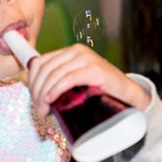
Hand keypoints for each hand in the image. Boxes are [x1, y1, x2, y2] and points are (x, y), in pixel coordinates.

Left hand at [26, 43, 151, 116]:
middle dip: (37, 91)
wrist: (129, 96)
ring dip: (44, 94)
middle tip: (40, 109)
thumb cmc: (101, 92)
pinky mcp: (95, 70)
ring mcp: (86, 59)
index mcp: (70, 52)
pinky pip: (68, 79)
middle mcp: (77, 51)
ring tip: (45, 110)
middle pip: (45, 69)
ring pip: (54, 74)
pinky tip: (51, 100)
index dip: (32, 81)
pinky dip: (56, 90)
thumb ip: (60, 81)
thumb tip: (37, 93)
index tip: (34, 98)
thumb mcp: (77, 82)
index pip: (40, 62)